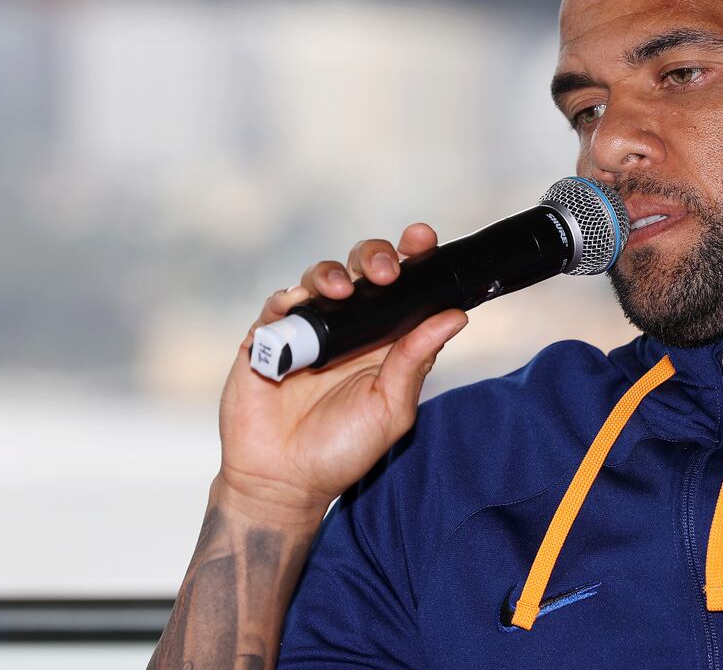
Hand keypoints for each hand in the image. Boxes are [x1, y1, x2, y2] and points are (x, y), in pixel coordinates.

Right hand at [215, 222, 467, 520]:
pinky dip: (289, 298)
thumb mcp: (391, 407)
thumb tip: (455, 316)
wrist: (283, 481)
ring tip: (342, 290)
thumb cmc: (343, 448)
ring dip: (332, 273)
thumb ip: (417, 359)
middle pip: (363, 269)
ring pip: (320, 277)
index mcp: (386, 338)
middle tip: (385, 272)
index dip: (415, 257)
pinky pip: (278, 304)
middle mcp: (349, 326)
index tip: (424, 240)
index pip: (404, 286)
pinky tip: (299, 305)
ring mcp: (307, 328)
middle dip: (375, 256)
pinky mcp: (267, 337)